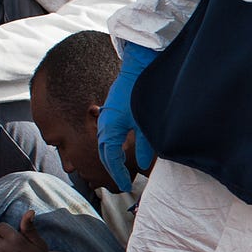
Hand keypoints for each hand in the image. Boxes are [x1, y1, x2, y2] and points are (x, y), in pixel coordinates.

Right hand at [97, 40, 158, 194]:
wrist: (140, 65)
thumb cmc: (143, 93)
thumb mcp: (148, 123)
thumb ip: (147, 145)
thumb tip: (142, 163)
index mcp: (110, 128)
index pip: (110, 158)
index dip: (117, 173)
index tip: (125, 186)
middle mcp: (104, 123)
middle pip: (104, 152)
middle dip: (111, 168)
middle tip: (121, 182)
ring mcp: (106, 115)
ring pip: (105, 142)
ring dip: (111, 157)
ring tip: (120, 170)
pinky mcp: (112, 109)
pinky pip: (108, 132)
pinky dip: (113, 145)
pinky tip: (121, 149)